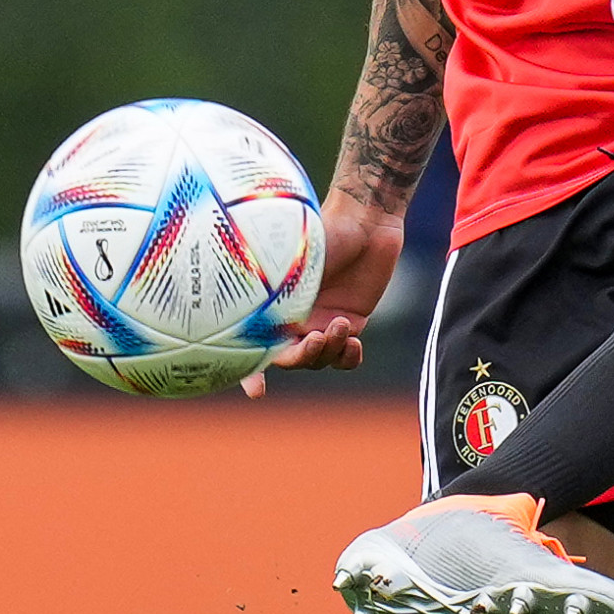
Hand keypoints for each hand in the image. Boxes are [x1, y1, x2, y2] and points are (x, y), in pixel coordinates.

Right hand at [244, 192, 401, 394]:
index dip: (251, 373)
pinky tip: (355, 343)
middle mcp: (293, 318)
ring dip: (329, 351)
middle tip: (315, 339)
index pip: (254, 346)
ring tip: (342, 325)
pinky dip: (348, 357)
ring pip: (320, 360)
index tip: (257, 392)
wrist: (362, 221)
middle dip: (301, 357)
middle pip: (290, 359)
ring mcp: (322, 322)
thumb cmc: (320, 234)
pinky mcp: (351, 321)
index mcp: (271, 305)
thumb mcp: (289, 263)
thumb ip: (274, 293)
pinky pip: (345, 356)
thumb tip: (259, 320)